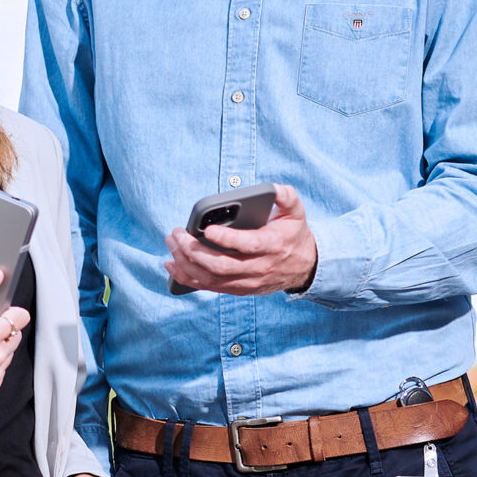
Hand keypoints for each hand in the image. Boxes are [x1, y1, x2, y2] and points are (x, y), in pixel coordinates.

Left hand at [167, 184, 318, 295]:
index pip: (248, 245)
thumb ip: (286, 196)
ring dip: (186, 263)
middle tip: (177, 234)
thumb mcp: (296, 212)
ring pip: (211, 278)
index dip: (227, 239)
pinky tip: (172, 264)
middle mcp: (259, 268)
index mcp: (273, 246)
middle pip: (222, 265)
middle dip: (194, 250)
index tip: (208, 229)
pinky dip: (187, 277)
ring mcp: (247, 282)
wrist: (304, 266)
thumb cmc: (293, 234)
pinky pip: (208, 287)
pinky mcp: (238, 289)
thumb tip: (273, 187)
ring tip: (172, 244)